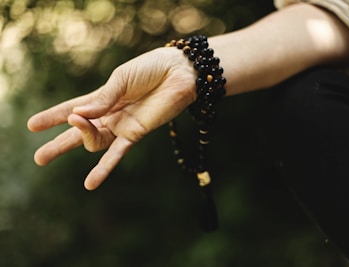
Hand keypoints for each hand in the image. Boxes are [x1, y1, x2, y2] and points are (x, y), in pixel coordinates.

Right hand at [27, 47, 196, 189]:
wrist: (180, 73)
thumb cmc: (151, 69)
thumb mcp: (122, 79)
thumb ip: (102, 98)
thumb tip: (77, 114)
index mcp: (103, 98)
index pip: (73, 109)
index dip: (53, 116)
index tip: (32, 125)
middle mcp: (109, 114)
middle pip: (79, 132)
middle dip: (59, 143)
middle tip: (39, 157)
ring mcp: (121, 126)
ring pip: (94, 141)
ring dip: (79, 138)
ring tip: (57, 145)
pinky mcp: (136, 134)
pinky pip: (117, 153)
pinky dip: (104, 168)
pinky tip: (90, 183)